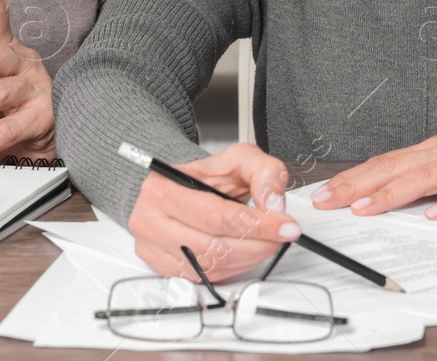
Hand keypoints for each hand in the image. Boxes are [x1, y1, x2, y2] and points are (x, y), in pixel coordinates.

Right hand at [126, 144, 297, 283]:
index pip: (215, 215)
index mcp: (163, 188)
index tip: (285, 226)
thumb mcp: (239, 159)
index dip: (255, 224)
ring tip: (265, 241)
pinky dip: (232, 269)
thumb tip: (273, 203)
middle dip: (256, 244)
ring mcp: (154, 248)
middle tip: (279, 234)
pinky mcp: (164, 268)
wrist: (182, 187)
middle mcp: (151, 220)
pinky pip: (205, 278)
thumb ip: (263, 172)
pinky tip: (244, 252)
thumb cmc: (206, 176)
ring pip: (210, 267)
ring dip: (248, 258)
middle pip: (213, 246)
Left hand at [310, 128, 436, 219]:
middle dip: (357, 185)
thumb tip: (384, 198)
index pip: (384, 163)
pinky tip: (434, 216)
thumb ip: (424, 180)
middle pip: (395, 168)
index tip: (322, 193)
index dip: (351, 178)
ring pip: (425, 178)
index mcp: (434, 149)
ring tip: (365, 207)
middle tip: (327, 201)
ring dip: (392, 193)